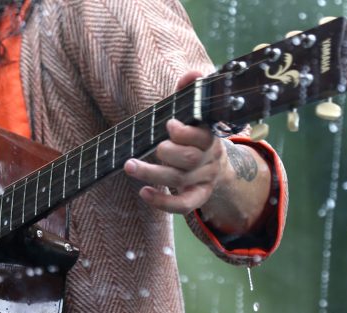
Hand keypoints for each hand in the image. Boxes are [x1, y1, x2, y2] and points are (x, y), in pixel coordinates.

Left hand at [123, 70, 226, 213]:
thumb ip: (191, 91)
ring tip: (129, 166)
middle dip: (167, 152)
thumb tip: (192, 73)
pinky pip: (184, 206)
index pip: (201, 137)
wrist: (217, 165)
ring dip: (152, 174)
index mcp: (209, 137)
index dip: (184, 133)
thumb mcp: (195, 113)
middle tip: (155, 146)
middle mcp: (207, 160)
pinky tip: (144, 193)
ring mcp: (202, 180)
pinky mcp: (197, 197)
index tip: (169, 125)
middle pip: (188, 160)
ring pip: (178, 180)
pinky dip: (163, 202)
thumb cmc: (196, 134)